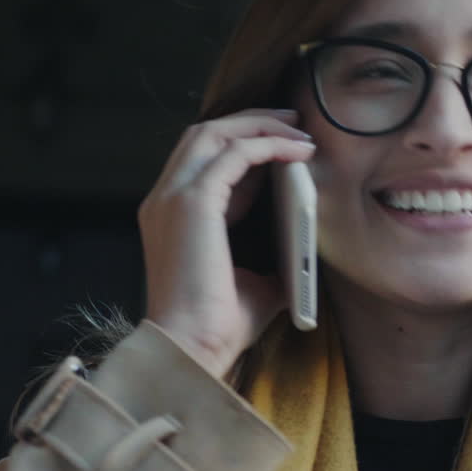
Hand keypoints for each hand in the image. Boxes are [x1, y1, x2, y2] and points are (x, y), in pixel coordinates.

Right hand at [138, 109, 315, 377]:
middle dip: (250, 122)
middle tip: (293, 121)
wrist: (193, 349)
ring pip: (213, 133)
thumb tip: (306, 245)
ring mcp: (172, 197)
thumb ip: (273, 255)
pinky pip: (233, 153)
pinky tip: (297, 151)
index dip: (247, 147)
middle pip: (204, 135)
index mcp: (172, 216)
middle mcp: (164, 200)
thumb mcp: (257, 280)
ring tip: (299, 129)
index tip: (285, 144)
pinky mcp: (192, 201)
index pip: (205, 161)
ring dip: (259, 126)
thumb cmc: (220, 326)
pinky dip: (267, 144)